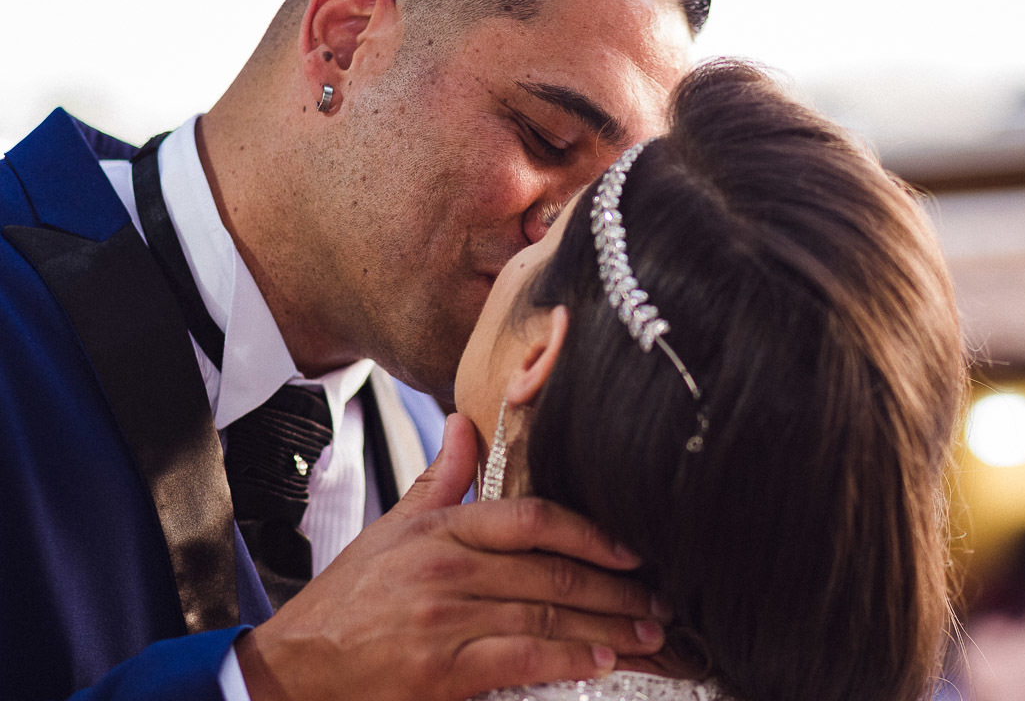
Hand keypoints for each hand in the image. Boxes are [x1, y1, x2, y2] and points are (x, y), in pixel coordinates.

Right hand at [235, 413, 667, 700]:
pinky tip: (600, 661)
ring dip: (608, 626)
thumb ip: (441, 479)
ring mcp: (444, 621)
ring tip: (647, 631)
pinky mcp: (441, 673)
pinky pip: (521, 660)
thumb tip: (467, 423)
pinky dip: (567, 660)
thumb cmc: (349, 599)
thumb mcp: (392, 527)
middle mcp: (446, 569)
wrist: (294, 667)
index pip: (531, 518)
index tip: (630, 548)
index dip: (590, 532)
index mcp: (440, 530)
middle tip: (658, 597)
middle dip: (615, 587)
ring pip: (546, 616)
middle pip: (551, 571)